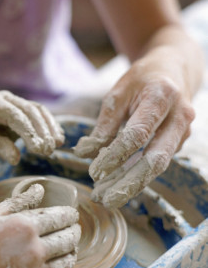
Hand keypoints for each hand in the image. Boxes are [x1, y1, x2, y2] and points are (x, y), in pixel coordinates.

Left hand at [0, 90, 64, 166]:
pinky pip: (40, 115)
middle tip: (48, 151)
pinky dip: (50, 126)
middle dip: (41, 131)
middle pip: (29, 111)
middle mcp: (4, 98)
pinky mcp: (22, 109)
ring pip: (37, 111)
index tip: (39, 149)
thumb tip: (16, 158)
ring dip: (49, 128)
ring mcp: (14, 101)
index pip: (14, 115)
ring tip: (56, 146)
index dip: (29, 132)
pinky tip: (58, 139)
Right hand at [0, 184, 79, 267]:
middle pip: (68, 239)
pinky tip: (59, 265)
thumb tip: (40, 189)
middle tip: (74, 228)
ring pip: (66, 261)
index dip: (69, 215)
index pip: (60, 218)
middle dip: (74, 231)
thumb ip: (20, 201)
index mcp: (25, 226)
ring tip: (70, 246)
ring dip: (72, 251)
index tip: (71, 214)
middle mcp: (34, 250)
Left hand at [73, 62, 195, 207]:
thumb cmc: (141, 80)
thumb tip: (84, 152)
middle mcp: (179, 117)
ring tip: (107, 198)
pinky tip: (116, 186)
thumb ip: (104, 124)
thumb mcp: (118, 93)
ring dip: (132, 184)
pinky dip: (137, 176)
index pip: (138, 134)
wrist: (174, 69)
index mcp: (161, 97)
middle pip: (156, 158)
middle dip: (129, 182)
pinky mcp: (179, 142)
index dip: (116, 155)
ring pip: (159, 166)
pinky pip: (158, 163)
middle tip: (105, 199)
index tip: (95, 172)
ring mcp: (183, 131)